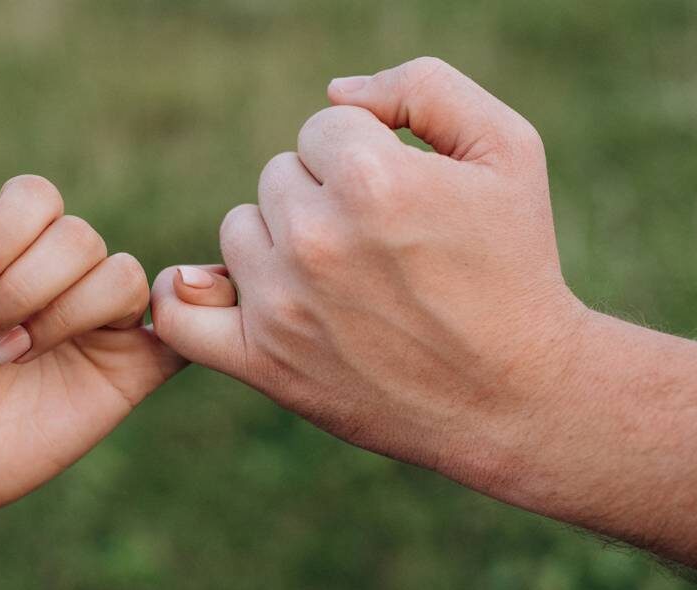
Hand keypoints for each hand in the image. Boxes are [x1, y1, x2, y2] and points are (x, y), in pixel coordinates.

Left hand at [0, 133, 182, 513]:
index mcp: (16, 242)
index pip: (37, 196)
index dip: (3, 237)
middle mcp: (65, 272)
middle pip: (79, 238)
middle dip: (20, 288)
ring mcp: (103, 319)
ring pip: (122, 277)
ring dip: (61, 316)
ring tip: (9, 357)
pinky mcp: (133, 368)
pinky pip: (177, 328)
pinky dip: (169, 321)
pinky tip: (101, 346)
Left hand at [151, 58, 589, 481]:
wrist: (515, 394)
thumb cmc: (515, 266)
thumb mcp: (508, 148)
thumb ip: (423, 88)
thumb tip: (336, 95)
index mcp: (371, 179)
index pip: (323, 129)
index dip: (366, 155)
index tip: (401, 199)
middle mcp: (316, 240)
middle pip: (278, 176)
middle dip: (325, 197)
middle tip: (379, 247)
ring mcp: (282, 304)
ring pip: (240, 230)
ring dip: (279, 244)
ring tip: (342, 280)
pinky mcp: (262, 360)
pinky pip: (181, 314)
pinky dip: (189, 297)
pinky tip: (215, 291)